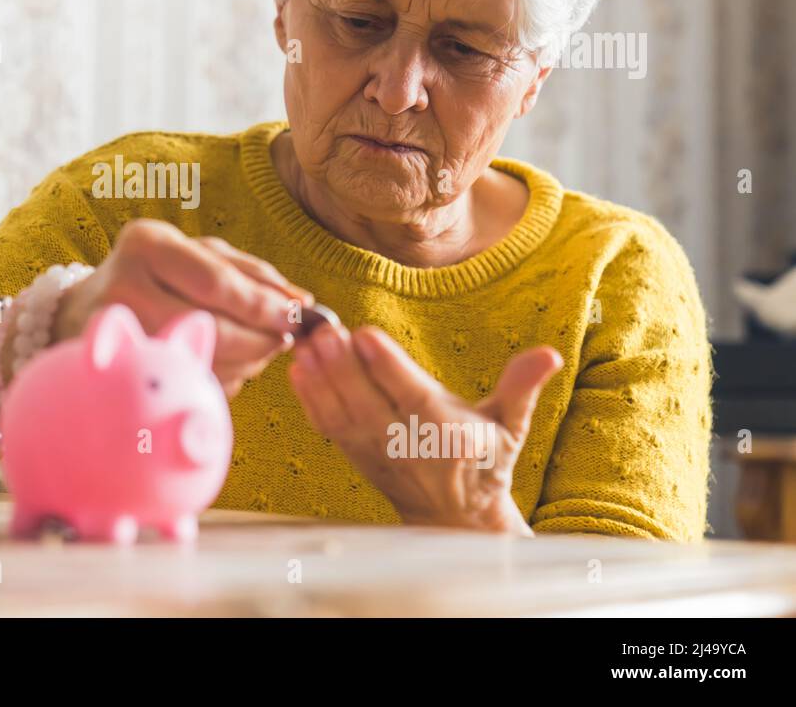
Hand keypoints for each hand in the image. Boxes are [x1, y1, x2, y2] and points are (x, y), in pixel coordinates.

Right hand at [50, 219, 311, 395]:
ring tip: (254, 349)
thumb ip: (250, 273)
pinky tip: (219, 362)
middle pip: (212, 328)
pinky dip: (219, 378)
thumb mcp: (195, 255)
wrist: (81, 312)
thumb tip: (303, 303)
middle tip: (283, 340)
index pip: (216, 283)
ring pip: (206, 362)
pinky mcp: (121, 375)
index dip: (263, 305)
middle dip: (260, 340)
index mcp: (146, 244)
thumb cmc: (153, 275)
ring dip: (245, 363)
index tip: (297, 316)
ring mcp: (118, 336)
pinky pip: (190, 384)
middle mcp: (124, 288)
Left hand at [288, 323, 561, 533]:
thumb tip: (549, 354)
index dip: (386, 366)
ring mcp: (376, 454)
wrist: (456, 515)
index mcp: (447, 433)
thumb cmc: (485, 459)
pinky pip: (328, 429)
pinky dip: (309, 402)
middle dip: (341, 366)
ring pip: (342, 415)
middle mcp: (407, 445)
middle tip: (323, 330)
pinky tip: (296, 371)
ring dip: (319, 380)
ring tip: (304, 344)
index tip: (363, 334)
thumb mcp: (511, 425)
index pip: (412, 396)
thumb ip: (521, 386)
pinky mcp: (355, 457)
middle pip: (368, 403)